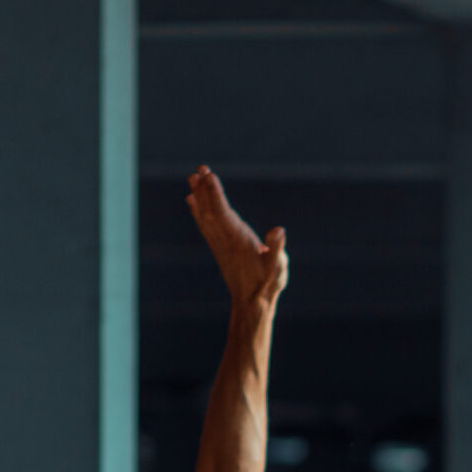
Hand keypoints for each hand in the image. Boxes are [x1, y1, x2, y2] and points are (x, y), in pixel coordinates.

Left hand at [187, 165, 287, 308]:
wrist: (252, 302)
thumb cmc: (267, 283)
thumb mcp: (278, 267)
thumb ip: (277, 249)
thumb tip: (279, 231)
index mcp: (238, 240)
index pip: (223, 213)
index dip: (215, 195)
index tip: (209, 176)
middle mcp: (225, 240)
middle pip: (210, 210)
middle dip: (205, 190)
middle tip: (200, 169)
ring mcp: (220, 243)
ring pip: (205, 216)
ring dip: (199, 196)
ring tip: (193, 178)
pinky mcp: (219, 247)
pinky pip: (205, 225)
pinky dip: (198, 210)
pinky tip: (192, 200)